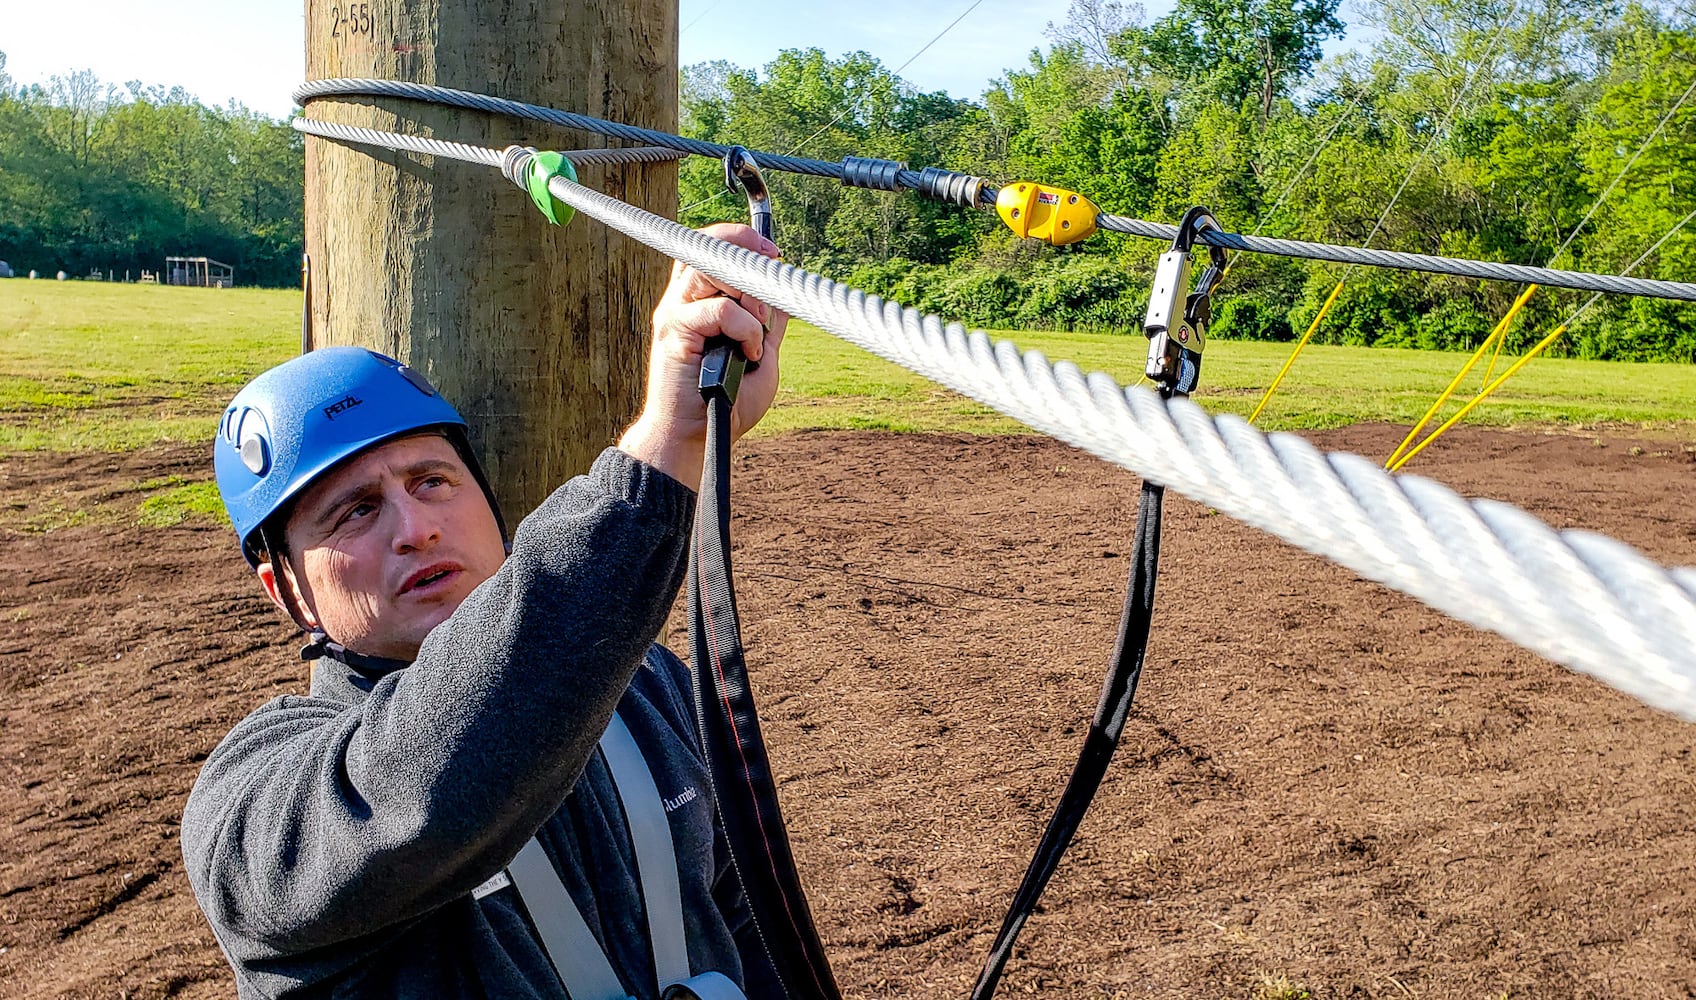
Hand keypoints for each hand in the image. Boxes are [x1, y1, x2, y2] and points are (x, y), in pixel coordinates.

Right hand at [617, 223, 786, 488]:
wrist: (696, 437)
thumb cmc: (726, 401)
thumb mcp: (759, 355)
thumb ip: (767, 325)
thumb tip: (784, 294)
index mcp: (699, 300)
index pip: (711, 247)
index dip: (741, 238)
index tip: (773, 253)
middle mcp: (683, 299)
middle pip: (707, 244)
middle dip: (746, 251)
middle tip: (772, 272)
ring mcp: (675, 312)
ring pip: (712, 268)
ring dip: (748, 293)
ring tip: (758, 327)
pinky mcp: (674, 330)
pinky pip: (719, 310)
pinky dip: (744, 329)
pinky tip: (748, 354)